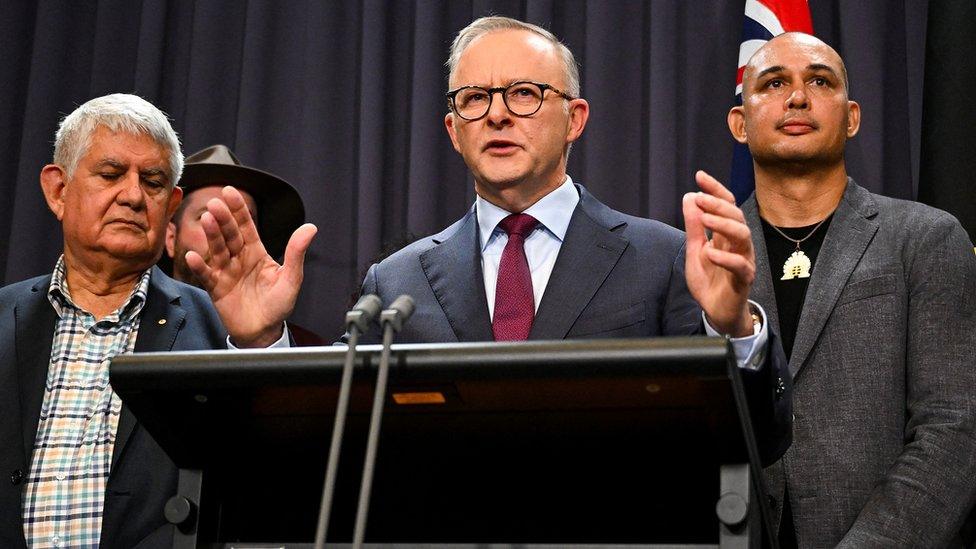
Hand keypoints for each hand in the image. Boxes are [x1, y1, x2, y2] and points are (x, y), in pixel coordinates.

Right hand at [185, 186, 317, 346]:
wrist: (264, 332)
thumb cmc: (278, 305)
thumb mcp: (291, 278)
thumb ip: (296, 253)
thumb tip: (311, 228)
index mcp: (257, 252)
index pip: (246, 226)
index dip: (239, 209)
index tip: (230, 192)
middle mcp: (239, 258)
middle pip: (229, 235)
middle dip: (223, 219)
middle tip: (216, 204)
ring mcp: (226, 272)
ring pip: (217, 250)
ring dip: (211, 235)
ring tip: (207, 220)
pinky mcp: (216, 288)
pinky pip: (206, 275)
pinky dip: (199, 266)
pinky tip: (194, 256)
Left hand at [682, 170, 754, 336]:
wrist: (716, 311)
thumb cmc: (709, 280)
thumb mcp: (694, 251)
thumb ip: (693, 227)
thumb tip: (689, 196)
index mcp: (725, 235)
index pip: (725, 206)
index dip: (715, 189)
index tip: (700, 176)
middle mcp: (737, 244)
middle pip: (736, 216)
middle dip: (718, 204)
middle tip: (700, 197)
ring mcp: (743, 260)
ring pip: (743, 235)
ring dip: (723, 224)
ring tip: (705, 219)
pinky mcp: (744, 279)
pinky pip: (740, 265)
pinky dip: (725, 258)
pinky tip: (709, 253)